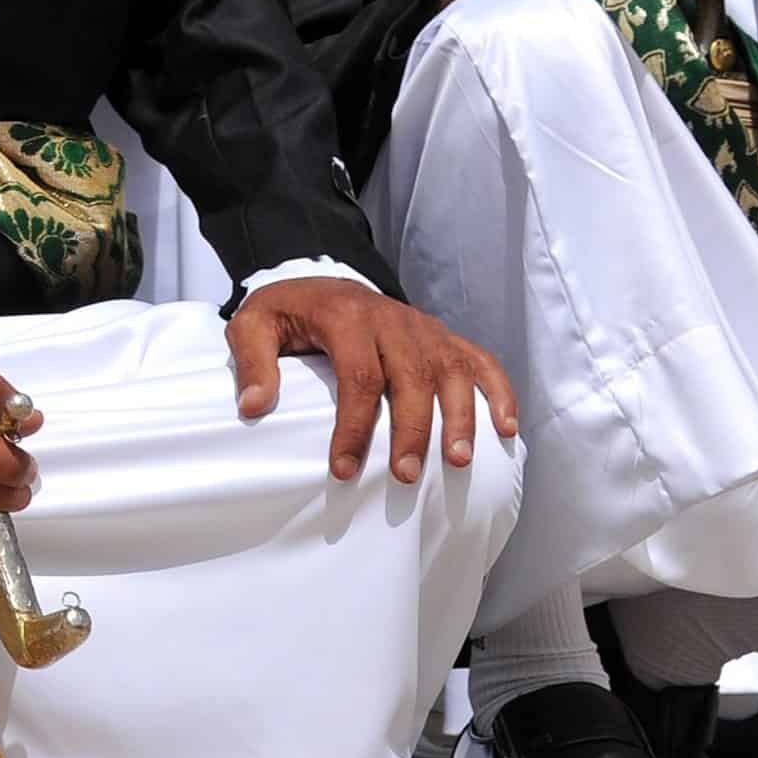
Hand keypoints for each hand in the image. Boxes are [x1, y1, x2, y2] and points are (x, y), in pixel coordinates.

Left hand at [224, 273, 515, 483]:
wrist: (318, 281)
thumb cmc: (286, 313)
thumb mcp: (253, 325)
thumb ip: (251, 362)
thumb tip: (253, 407)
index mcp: (346, 316)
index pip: (358, 377)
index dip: (353, 427)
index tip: (343, 470)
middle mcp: (393, 319)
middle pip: (411, 378)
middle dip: (411, 431)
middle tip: (406, 477)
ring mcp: (423, 327)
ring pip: (452, 371)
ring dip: (459, 417)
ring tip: (458, 461)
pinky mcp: (442, 337)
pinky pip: (480, 360)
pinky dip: (499, 391)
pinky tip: (506, 427)